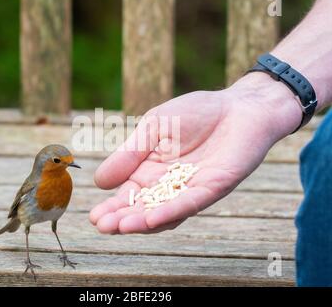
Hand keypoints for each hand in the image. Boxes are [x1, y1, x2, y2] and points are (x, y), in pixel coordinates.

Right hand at [89, 73, 301, 233]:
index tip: (93, 216)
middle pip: (142, 208)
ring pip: (164, 212)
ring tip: (120, 226)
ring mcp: (191, 190)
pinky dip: (171, 212)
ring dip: (142, 222)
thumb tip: (100, 182)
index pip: (128, 194)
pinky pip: (190, 203)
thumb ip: (129, 153)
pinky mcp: (213, 188)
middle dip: (122, 219)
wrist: (238, 106)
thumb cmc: (195, 113)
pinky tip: (152, 219)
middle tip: (102, 226)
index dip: (111, 207)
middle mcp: (169, 186)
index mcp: (151, 171)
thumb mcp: (152, 127)